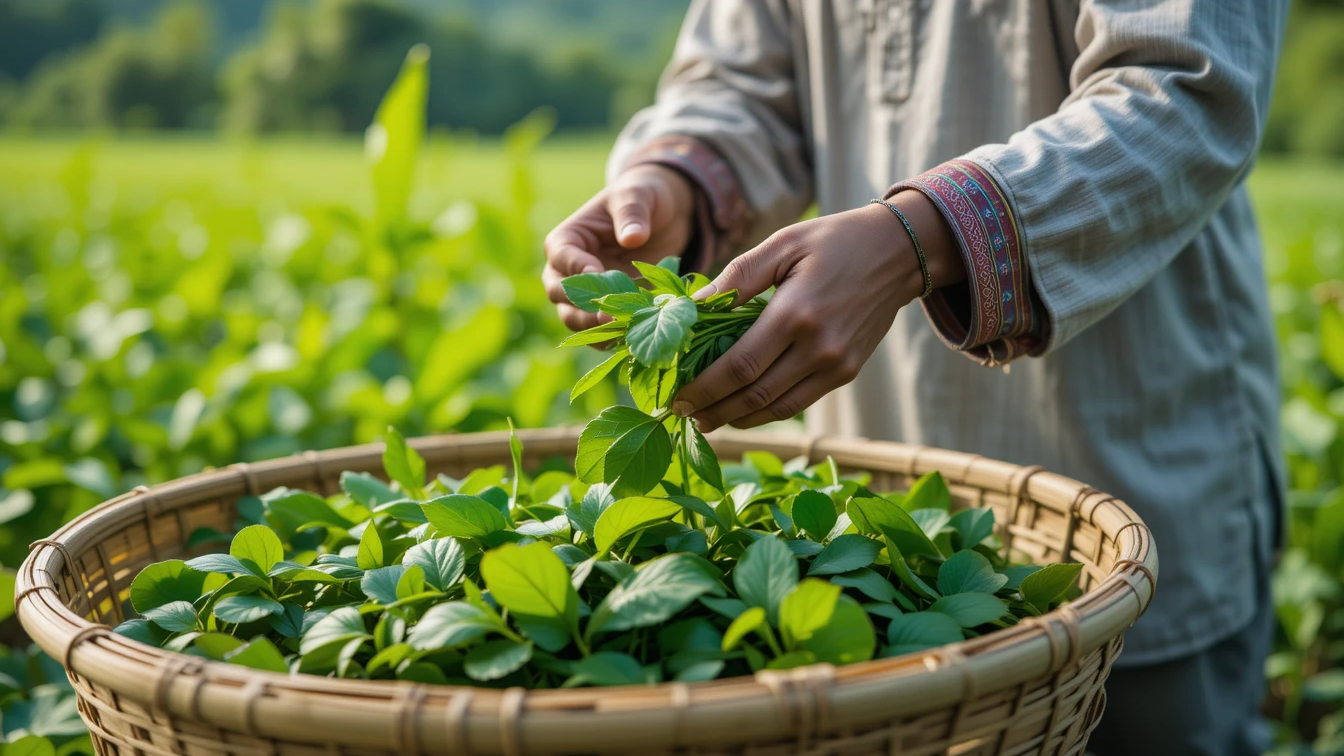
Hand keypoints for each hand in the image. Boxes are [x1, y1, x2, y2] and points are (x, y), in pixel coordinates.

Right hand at [543, 165, 697, 331]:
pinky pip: (600, 331)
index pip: (561, 256)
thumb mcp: (638, 195)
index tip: (599, 274)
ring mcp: (586, 294)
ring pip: (574, 319)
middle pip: (558, 294)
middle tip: (607, 314)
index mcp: (568, 238)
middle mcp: (569, 269)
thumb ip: (632, 212)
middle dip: (580, 307)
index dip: (577, 267)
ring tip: (621, 331)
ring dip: (594, 328)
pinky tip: (631, 337)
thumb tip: (632, 238)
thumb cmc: (643, 198)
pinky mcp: (607, 309)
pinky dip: (612, 337)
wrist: (663, 218)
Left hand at [671, 191, 962, 431]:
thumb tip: (690, 309)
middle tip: (682, 414)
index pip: (739, 366)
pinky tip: (742, 410)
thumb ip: (736, 278)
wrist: (898, 252)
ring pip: (776, 408)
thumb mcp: (782, 244)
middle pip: (754, 395)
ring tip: (707, 419)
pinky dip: (766, 412)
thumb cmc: (833, 240)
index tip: (676, 398)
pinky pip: (799, 403)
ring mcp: (836, 365)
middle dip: (713, 410)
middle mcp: (818, 347)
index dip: (704, 388)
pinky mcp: (847, 372)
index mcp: (796, 313)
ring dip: (737, 419)